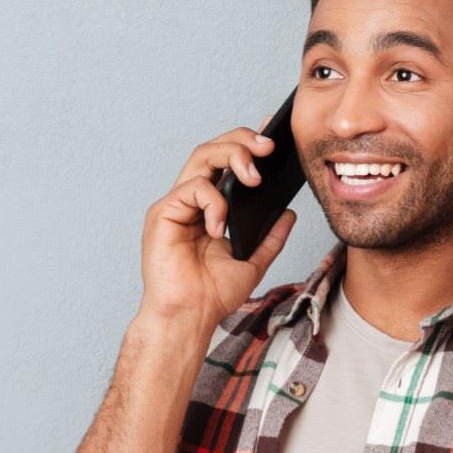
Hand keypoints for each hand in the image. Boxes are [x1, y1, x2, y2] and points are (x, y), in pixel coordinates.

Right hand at [138, 126, 299, 330]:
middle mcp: (191, 200)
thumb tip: (290, 213)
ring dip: (233, 157)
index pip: (227, 162)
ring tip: (255, 178)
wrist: (190, 318)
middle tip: (269, 147)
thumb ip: (271, 238)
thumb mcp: (253, 262)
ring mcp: (176, 204)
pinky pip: (193, 188)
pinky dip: (214, 203)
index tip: (274, 135)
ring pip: (202, 157)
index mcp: (209, 207)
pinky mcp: (163, 212)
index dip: (247, 142)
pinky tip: (220, 228)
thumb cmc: (212, 295)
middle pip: (213, 149)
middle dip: (243, 140)